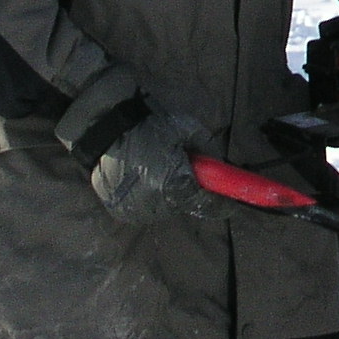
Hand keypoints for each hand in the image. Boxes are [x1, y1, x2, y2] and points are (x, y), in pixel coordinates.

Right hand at [56, 66, 221, 225]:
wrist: (106, 129)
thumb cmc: (150, 126)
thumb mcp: (188, 130)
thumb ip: (208, 150)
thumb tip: (222, 166)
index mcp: (176, 183)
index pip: (207, 205)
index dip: (222, 204)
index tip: (232, 203)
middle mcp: (157, 203)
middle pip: (184, 205)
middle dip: (189, 191)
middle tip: (183, 171)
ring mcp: (137, 209)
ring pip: (164, 208)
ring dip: (167, 195)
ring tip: (158, 169)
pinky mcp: (120, 211)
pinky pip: (143, 208)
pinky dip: (147, 197)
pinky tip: (141, 177)